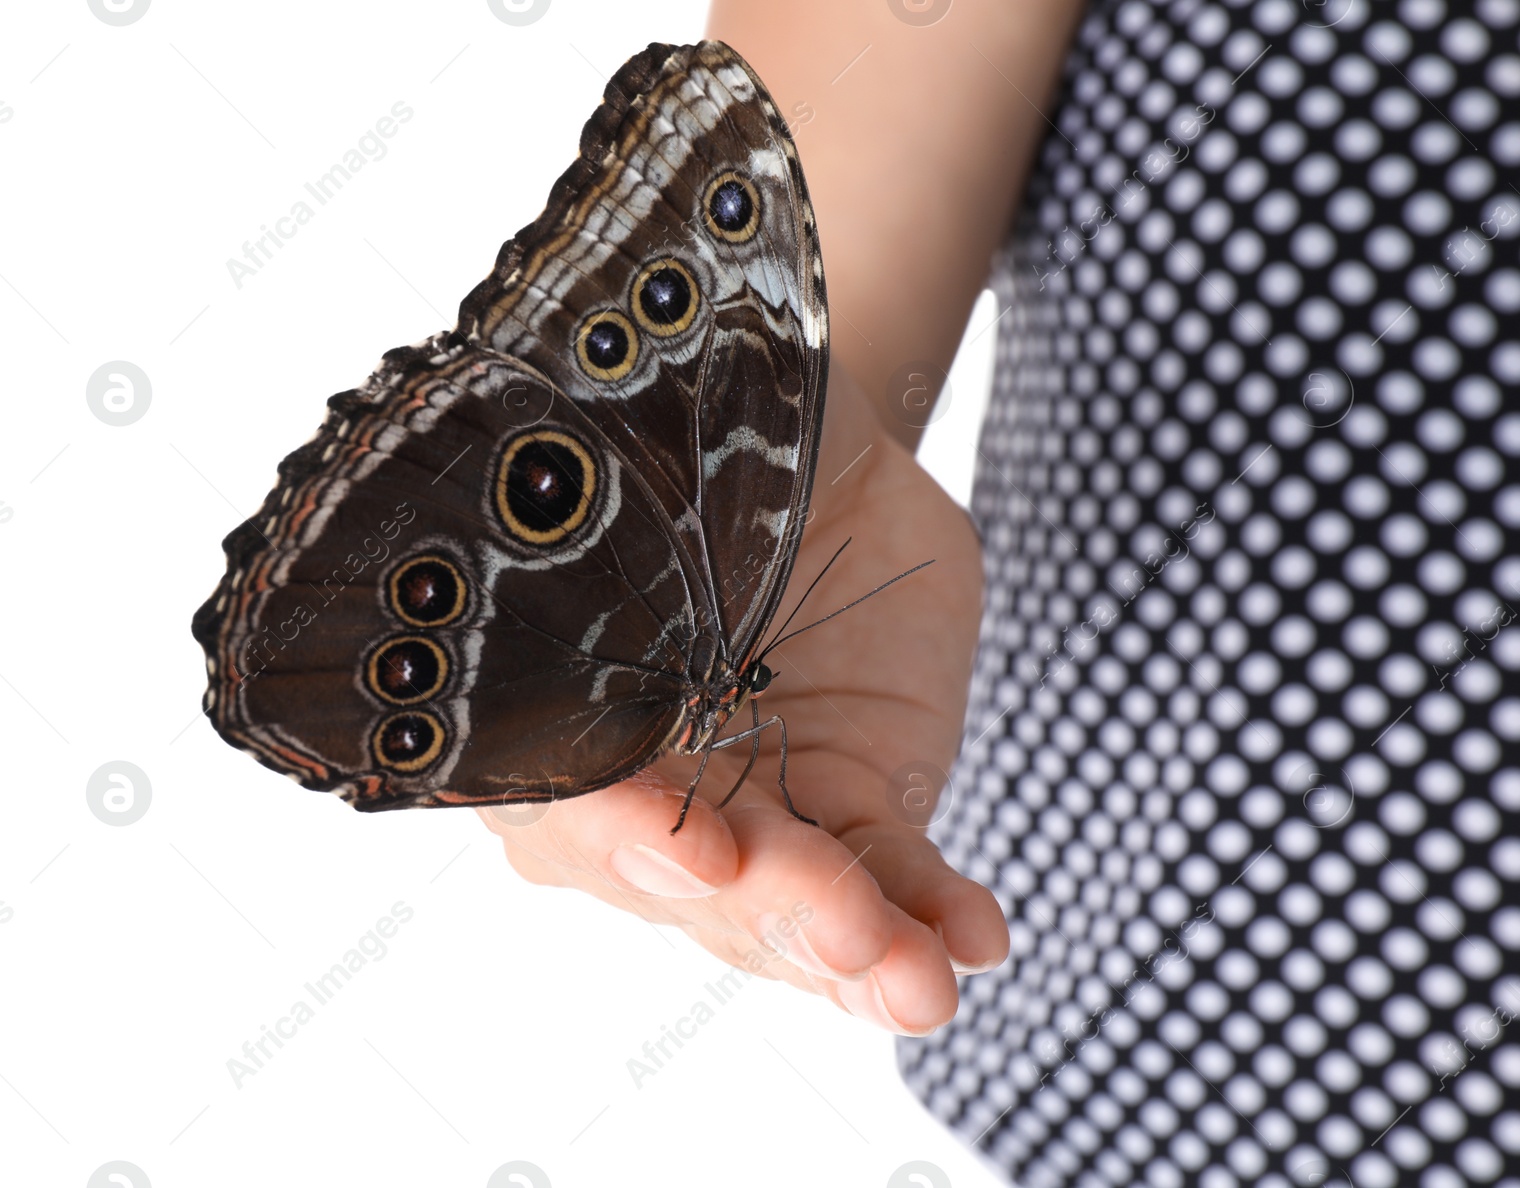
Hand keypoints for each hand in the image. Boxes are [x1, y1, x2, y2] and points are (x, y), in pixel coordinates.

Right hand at [479, 357, 1007, 1033]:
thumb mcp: (625, 478)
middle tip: (849, 935)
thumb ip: (593, 557)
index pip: (569, 805)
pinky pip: (889, 872)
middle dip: (774, 916)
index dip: (627, 842)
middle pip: (697, 883)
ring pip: (795, 902)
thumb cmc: (682, 436)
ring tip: (922, 983)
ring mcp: (749, 803)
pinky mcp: (851, 801)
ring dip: (859, 949)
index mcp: (550, 717)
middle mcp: (641, 787)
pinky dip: (929, 906)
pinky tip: (974, 936)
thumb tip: (575, 628)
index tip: (705, 857)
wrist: (800, 432)